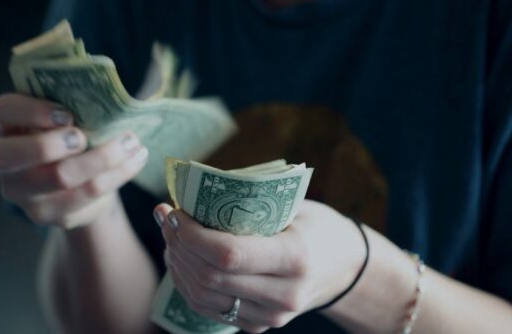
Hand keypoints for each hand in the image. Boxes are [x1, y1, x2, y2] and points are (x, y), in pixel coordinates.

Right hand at [0, 93, 148, 228]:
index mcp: (3, 124)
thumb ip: (71, 100)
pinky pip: (85, 195)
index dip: (32, 112)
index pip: (3, 111)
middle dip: (52, 144)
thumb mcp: (62, 113)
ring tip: (131, 142)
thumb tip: (106, 90)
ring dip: (101, 158)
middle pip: (12, 156)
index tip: (67, 113)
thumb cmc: (68, 132)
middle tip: (84, 136)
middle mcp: (1, 160)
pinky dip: (116, 175)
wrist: (76, 180)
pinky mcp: (46, 213)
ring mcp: (20, 192)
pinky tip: (135, 159)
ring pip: (58, 178)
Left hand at [153, 200, 366, 332]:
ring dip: (177, 264)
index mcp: (295, 258)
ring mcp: (271, 316)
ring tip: (170, 236)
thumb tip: (193, 191)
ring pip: (203, 296)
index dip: (191, 234)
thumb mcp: (294, 206)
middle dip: (178, 245)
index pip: (228, 254)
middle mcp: (284, 294)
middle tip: (165, 218)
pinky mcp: (259, 326)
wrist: (345, 268)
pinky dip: (187, 283)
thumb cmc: (316, 226)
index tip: (174, 211)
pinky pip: (209, 309)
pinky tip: (180, 258)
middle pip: (210, 277)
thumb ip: (250, 203)